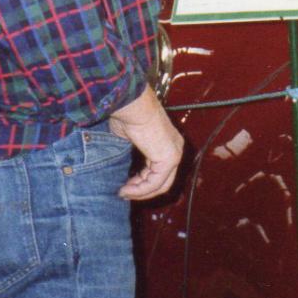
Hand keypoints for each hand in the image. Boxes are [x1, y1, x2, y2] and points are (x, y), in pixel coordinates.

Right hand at [108, 86, 184, 200]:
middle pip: (162, 180)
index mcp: (168, 142)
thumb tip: (122, 167)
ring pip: (160, 184)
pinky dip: (140, 190)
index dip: (142, 181)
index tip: (126, 185)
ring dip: (139, 192)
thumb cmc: (128, 114)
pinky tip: (126, 190)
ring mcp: (174, 154)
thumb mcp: (129, 138)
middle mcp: (175, 148)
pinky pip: (155, 183)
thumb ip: (132, 153)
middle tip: (124, 192)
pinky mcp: (169, 158)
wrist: (132, 104)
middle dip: (142, 190)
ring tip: (123, 193)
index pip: (159, 170)